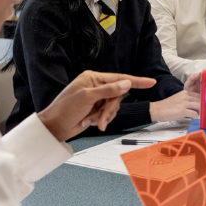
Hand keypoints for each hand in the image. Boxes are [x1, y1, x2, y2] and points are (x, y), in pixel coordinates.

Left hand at [38, 71, 155, 140]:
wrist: (54, 127)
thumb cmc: (64, 109)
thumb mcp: (87, 97)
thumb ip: (108, 90)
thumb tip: (126, 83)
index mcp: (93, 78)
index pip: (119, 78)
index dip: (136, 81)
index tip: (150, 82)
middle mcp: (96, 86)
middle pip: (117, 96)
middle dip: (109, 109)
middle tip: (102, 118)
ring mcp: (96, 99)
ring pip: (113, 107)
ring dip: (104, 116)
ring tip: (92, 121)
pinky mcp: (95, 110)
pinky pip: (108, 114)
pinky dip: (101, 119)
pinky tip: (90, 122)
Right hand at [150, 73, 199, 121]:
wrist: (157, 109)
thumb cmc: (167, 106)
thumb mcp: (179, 98)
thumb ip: (187, 100)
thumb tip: (196, 105)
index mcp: (185, 92)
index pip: (199, 95)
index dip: (202, 101)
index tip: (202, 105)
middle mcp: (186, 96)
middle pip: (201, 100)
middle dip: (202, 106)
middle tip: (200, 111)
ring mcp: (184, 103)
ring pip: (199, 106)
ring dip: (199, 111)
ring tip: (196, 114)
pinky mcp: (182, 111)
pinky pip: (195, 113)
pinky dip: (195, 116)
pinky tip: (192, 117)